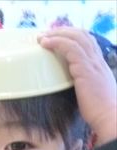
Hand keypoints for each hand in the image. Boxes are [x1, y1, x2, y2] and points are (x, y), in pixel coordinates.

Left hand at [39, 27, 116, 145]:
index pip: (88, 42)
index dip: (73, 36)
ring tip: (42, 37)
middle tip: (46, 34)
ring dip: (57, 34)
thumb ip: (83, 85)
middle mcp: (97, 61)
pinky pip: (70, 48)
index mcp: (99, 65)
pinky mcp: (84, 69)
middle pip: (82, 35)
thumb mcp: (91, 93)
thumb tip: (68, 87)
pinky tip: (46, 44)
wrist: (109, 117)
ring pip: (76, 38)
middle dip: (63, 31)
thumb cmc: (99, 111)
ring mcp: (92, 63)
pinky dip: (57, 42)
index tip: (57, 37)